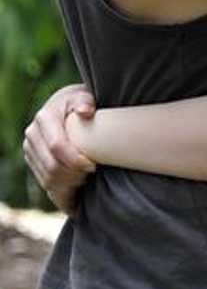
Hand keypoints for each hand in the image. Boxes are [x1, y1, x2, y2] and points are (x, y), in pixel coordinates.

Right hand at [22, 84, 98, 213]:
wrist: (68, 106)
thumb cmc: (83, 101)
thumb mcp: (85, 96)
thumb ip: (85, 101)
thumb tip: (85, 111)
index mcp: (44, 118)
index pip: (57, 147)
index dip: (75, 160)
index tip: (93, 165)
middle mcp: (32, 135)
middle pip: (51, 167)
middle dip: (74, 175)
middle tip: (92, 173)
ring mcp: (31, 150)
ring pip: (47, 179)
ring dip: (69, 184)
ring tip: (86, 178)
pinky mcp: (34, 162)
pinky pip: (45, 184)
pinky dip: (62, 192)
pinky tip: (77, 192)